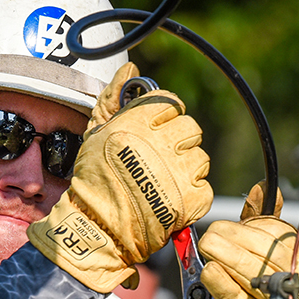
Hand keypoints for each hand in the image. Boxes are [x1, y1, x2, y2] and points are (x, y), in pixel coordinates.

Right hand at [27, 62, 212, 292]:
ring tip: (162, 182)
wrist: (97, 229)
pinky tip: (169, 199)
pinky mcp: (190, 199)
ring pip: (200, 158)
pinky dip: (190, 196)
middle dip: (178, 142)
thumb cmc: (94, 182)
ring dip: (185, 170)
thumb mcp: (95, 134)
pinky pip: (204, 187)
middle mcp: (159, 144)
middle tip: (160, 159)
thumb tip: (130, 70)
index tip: (154, 131)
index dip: (163, 117)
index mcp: (136, 123)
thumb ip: (113, 99)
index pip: (170, 103)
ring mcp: (177, 172)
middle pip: (191, 128)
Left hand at [197, 182, 298, 298]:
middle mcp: (292, 278)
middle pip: (263, 253)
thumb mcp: (260, 244)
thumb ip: (259, 219)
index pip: (274, 236)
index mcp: (298, 255)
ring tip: (207, 249)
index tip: (221, 228)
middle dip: (231, 242)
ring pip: (251, 272)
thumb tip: (261, 188)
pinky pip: (236, 297)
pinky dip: (220, 283)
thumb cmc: (256, 276)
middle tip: (209, 238)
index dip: (246, 230)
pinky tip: (209, 271)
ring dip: (225, 258)